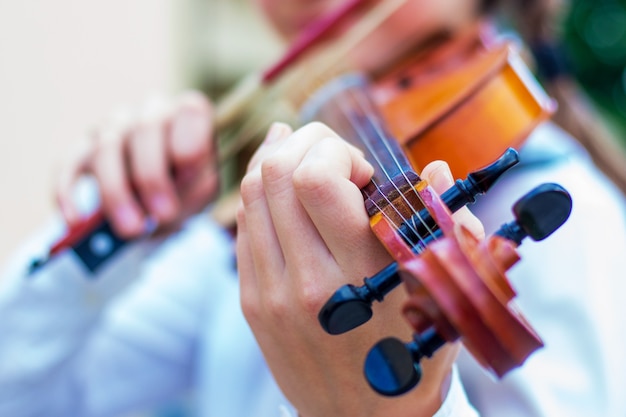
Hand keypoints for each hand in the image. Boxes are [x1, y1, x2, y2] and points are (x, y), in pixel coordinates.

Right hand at [55, 91, 218, 237]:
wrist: (162, 208)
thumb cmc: (188, 191)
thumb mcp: (204, 189)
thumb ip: (195, 181)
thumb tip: (172, 180)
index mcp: (188, 114)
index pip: (190, 112)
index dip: (189, 145)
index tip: (190, 176)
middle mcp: (150, 112)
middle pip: (144, 130)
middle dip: (152, 177)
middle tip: (163, 214)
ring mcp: (113, 128)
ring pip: (105, 148)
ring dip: (116, 193)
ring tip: (132, 228)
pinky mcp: (82, 151)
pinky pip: (67, 166)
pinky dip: (68, 194)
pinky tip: (76, 220)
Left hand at [236, 122, 482, 416]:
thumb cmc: (412, 358)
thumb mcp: (443, 299)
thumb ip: (447, 228)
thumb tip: (432, 166)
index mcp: (358, 279)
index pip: (316, 181)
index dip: (337, 153)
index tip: (365, 172)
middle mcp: (304, 284)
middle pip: (276, 174)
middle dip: (307, 143)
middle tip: (337, 158)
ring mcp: (268, 294)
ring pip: (252, 194)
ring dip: (280, 160)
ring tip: (311, 163)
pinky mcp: (251, 302)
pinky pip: (244, 225)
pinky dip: (263, 193)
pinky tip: (287, 189)